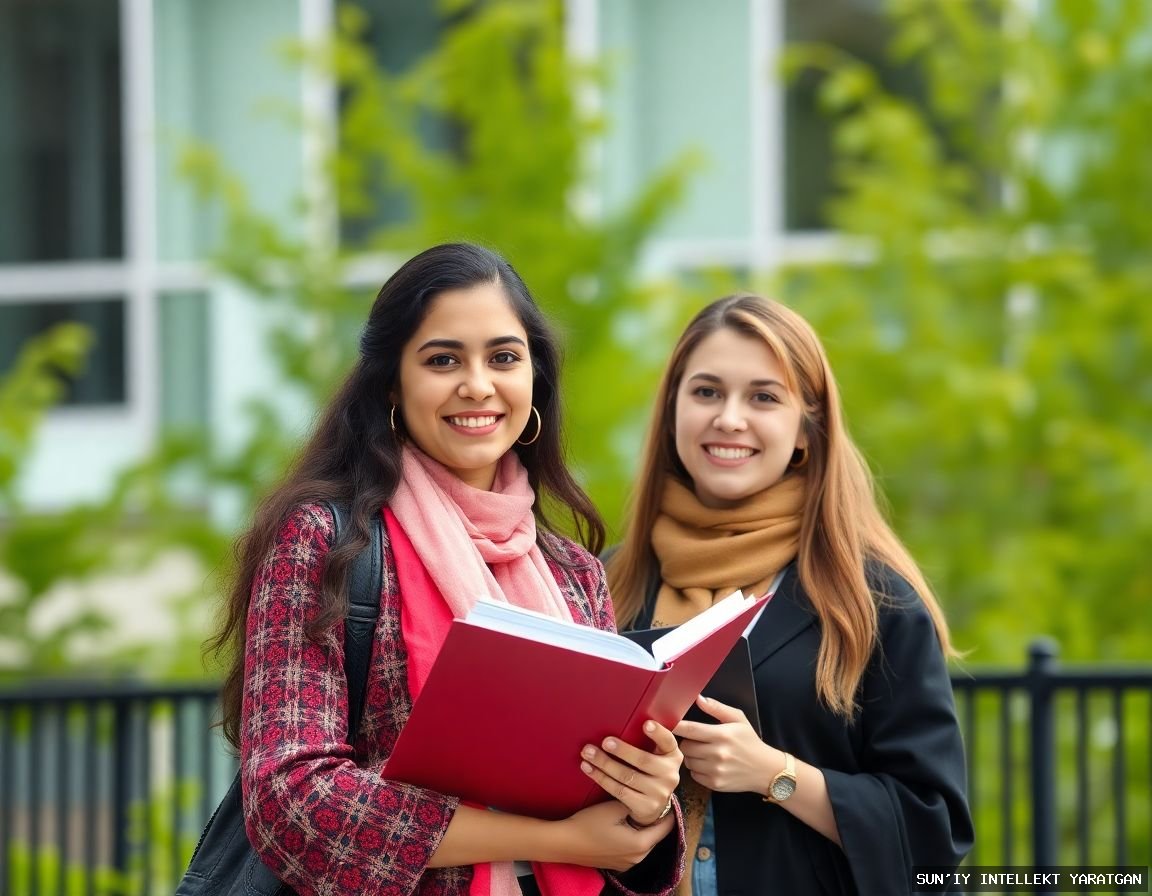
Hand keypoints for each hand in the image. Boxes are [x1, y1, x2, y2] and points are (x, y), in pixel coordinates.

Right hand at [556, 799, 674, 870]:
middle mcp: (638, 858)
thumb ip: (635, 803)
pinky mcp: (617, 864)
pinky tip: (625, 824)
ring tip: (640, 809)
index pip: (666, 826)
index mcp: (641, 844)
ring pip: (644, 841)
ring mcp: (627, 863)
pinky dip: (634, 836)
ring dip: (644, 827)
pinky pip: (633, 848)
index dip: (669, 809)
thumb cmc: (589, 824)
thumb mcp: (614, 808)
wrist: (564, 843)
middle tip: (654, 799)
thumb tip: (647, 798)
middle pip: (656, 835)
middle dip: (656, 818)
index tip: (668, 795)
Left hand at [580, 720, 681, 825]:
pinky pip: (619, 790)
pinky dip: (601, 778)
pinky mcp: (646, 807)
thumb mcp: (655, 756)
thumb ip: (647, 741)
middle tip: (605, 741)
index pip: (668, 742)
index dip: (658, 733)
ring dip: (605, 764)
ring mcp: (659, 793)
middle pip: (644, 760)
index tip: (646, 724)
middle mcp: (670, 775)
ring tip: (588, 753)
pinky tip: (589, 769)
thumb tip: (624, 717)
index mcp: (673, 756)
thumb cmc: (647, 772)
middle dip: (622, 750)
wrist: (651, 807)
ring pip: (628, 776)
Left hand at [674, 695, 773, 793]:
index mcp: (722, 735)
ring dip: (691, 756)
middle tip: (696, 740)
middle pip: (685, 746)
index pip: (690, 729)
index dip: (675, 726)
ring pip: (687, 761)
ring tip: (703, 752)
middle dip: (687, 741)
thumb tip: (698, 698)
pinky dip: (697, 769)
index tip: (663, 723)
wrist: (766, 770)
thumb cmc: (750, 742)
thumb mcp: (738, 719)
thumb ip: (717, 708)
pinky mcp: (715, 784)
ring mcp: (715, 771)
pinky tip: (708, 764)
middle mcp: (717, 753)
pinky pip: (693, 775)